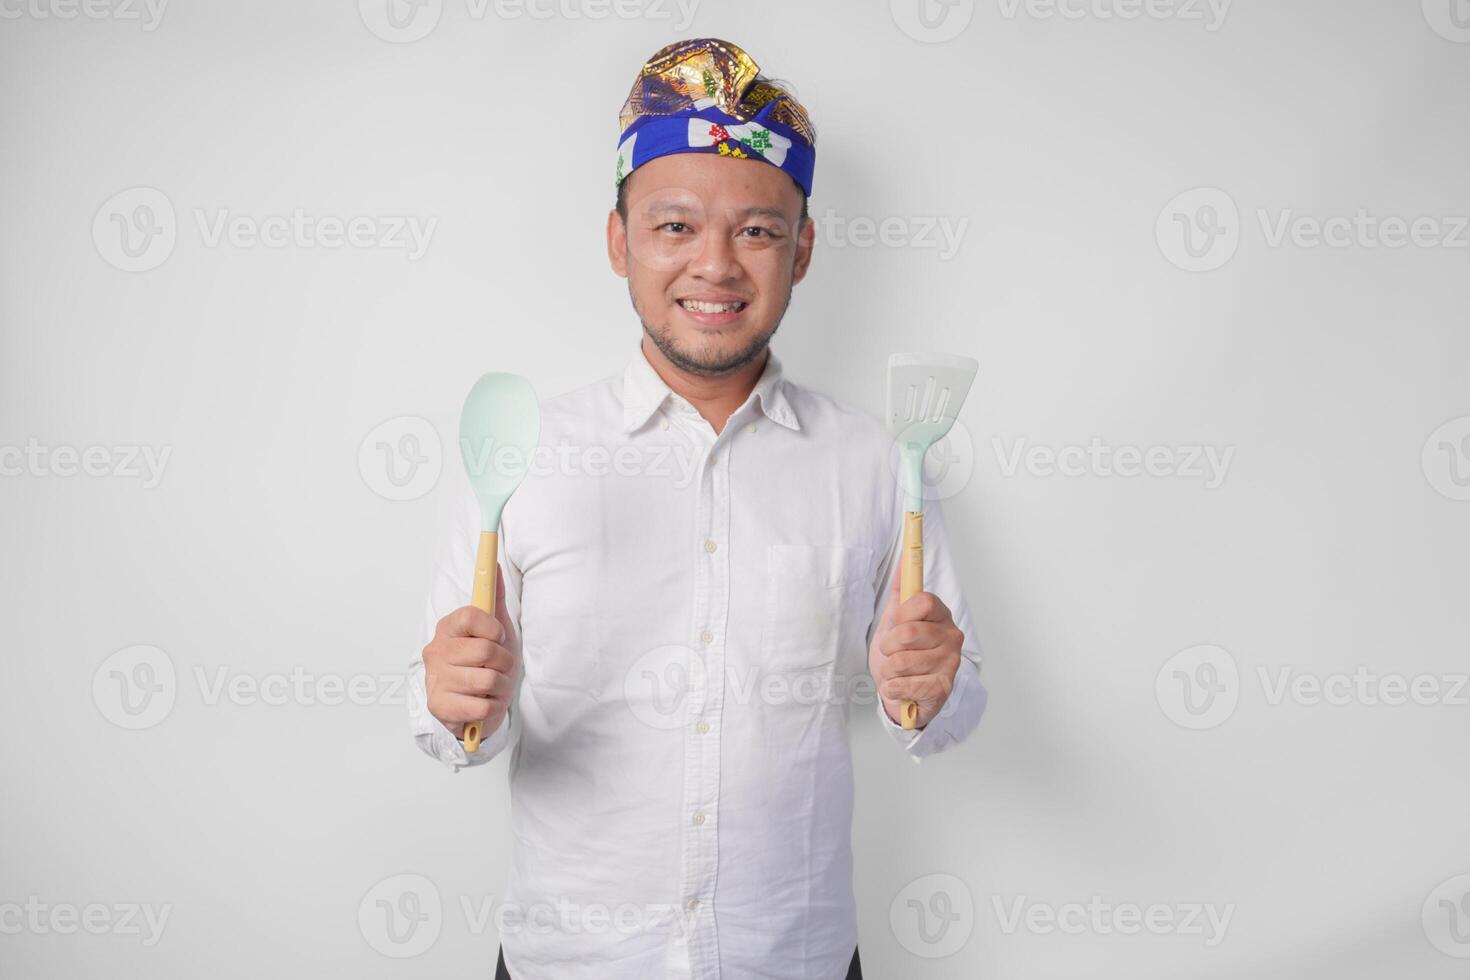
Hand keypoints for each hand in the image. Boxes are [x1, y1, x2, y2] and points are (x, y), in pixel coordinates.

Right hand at [423, 565, 519, 742]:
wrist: (475, 709)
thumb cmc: (486, 666)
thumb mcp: (495, 632)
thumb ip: (494, 600)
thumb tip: (496, 566)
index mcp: (448, 628)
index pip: (470, 616)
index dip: (493, 628)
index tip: (498, 636)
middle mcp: (436, 651)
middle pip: (485, 651)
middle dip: (504, 663)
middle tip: (498, 667)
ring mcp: (435, 679)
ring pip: (487, 680)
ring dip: (500, 687)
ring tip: (492, 687)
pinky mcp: (439, 707)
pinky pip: (482, 706)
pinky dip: (491, 708)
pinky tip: (482, 704)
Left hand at [868, 560, 963, 729]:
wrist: (903, 694)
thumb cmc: (900, 656)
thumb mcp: (895, 622)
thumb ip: (900, 594)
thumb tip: (903, 564)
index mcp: (941, 616)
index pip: (923, 600)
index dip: (902, 614)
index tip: (896, 623)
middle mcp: (952, 637)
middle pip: (908, 632)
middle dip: (887, 646)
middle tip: (891, 653)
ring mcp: (950, 663)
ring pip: (901, 661)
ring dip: (888, 670)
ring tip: (897, 672)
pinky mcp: (942, 689)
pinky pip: (901, 684)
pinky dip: (892, 688)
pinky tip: (901, 687)